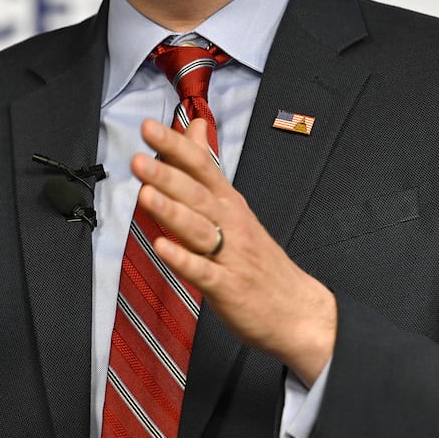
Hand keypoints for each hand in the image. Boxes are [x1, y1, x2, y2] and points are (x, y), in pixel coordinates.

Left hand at [133, 118, 335, 383]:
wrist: (298, 310)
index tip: (148, 127)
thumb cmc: (259, 258)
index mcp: (230, 203)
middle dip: (167, 175)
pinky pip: (203, 272)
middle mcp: (231, 223)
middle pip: (197, 194)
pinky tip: (162, 248)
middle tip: (140, 160)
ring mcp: (231, 255)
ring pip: (198, 229)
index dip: (175, 146)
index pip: (201, 166)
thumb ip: (207, 169)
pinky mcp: (228, 287)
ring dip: (171, 211)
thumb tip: (194, 127)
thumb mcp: (235, 206)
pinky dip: (183, 260)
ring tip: (145, 195)